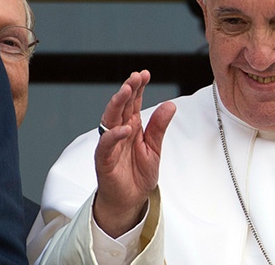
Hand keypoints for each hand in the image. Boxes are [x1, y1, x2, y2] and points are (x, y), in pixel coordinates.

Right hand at [92, 70, 175, 237]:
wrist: (130, 201)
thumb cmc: (138, 175)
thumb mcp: (154, 148)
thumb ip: (159, 127)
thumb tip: (170, 104)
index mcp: (131, 126)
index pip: (133, 102)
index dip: (138, 87)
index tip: (145, 74)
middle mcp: (119, 131)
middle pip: (121, 106)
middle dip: (127, 89)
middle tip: (135, 77)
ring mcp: (110, 144)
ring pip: (110, 119)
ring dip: (117, 104)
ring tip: (126, 91)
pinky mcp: (104, 159)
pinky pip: (106, 144)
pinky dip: (114, 135)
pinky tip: (125, 128)